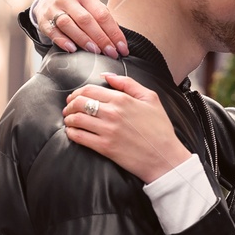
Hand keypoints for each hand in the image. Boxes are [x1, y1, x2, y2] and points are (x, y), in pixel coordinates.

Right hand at [34, 0, 128, 57]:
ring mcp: (53, 9)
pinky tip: (72, 49)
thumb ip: (102, 18)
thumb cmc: (76, 6)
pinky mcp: (44, 20)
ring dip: (83, 39)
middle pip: (86, 20)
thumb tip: (118, 39)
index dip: (114, 32)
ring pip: (68, 24)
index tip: (122, 48)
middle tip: (111, 53)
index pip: (102, 14)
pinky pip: (53, 31)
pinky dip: (63, 41)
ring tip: (95, 52)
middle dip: (101, 38)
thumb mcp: (89, 5)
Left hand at [62, 74, 191, 182]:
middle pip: (79, 102)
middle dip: (70, 104)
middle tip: (69, 109)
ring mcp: (107, 130)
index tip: (75, 97)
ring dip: (69, 118)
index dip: (77, 93)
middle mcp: (113, 113)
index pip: (89, 90)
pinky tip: (72, 132)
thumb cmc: (160, 129)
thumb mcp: (150, 98)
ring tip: (69, 120)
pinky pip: (79, 137)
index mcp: (122, 99)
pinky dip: (71, 133)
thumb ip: (128, 83)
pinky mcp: (104, 147)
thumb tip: (107, 76)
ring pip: (76, 119)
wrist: (165, 157)